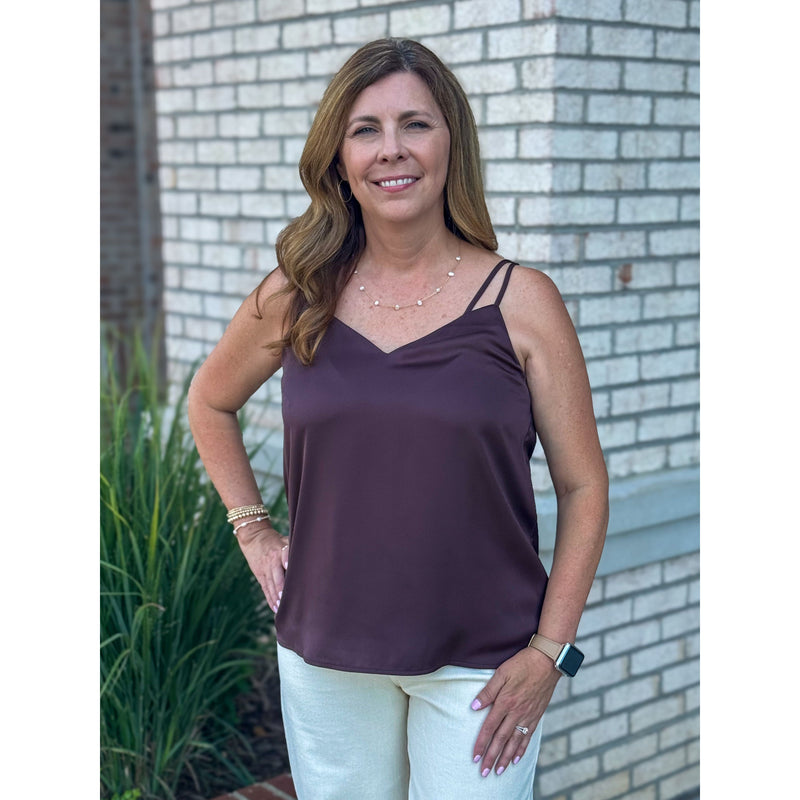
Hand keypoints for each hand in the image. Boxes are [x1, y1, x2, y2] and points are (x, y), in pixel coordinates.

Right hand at [236, 525, 289, 612]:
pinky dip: (270, 599)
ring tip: (281, 607)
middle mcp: (271, 560)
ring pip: (270, 585)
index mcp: (279, 550)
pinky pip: (265, 589)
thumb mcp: (285, 540)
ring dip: (275, 597)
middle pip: (276, 575)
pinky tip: (275, 608)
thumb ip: (294, 549)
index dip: (286, 561)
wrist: (254, 538)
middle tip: (285, 598)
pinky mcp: (260, 575)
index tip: (288, 567)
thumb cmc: (276, 541)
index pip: (284, 555)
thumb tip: (310, 558)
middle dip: (280, 587)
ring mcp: (265, 569)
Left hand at [471, 647, 560, 775]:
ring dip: (506, 757)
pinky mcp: (537, 716)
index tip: (475, 757)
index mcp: (505, 702)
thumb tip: (474, 707)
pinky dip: (522, 749)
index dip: (481, 743)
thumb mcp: (501, 672)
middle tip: (484, 772)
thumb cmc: (522, 664)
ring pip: (515, 742)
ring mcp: (528, 716)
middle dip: (492, 757)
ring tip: (499, 770)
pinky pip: (528, 736)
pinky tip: (516, 758)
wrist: (547, 661)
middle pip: (501, 739)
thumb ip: (487, 691)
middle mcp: (516, 712)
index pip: (489, 728)